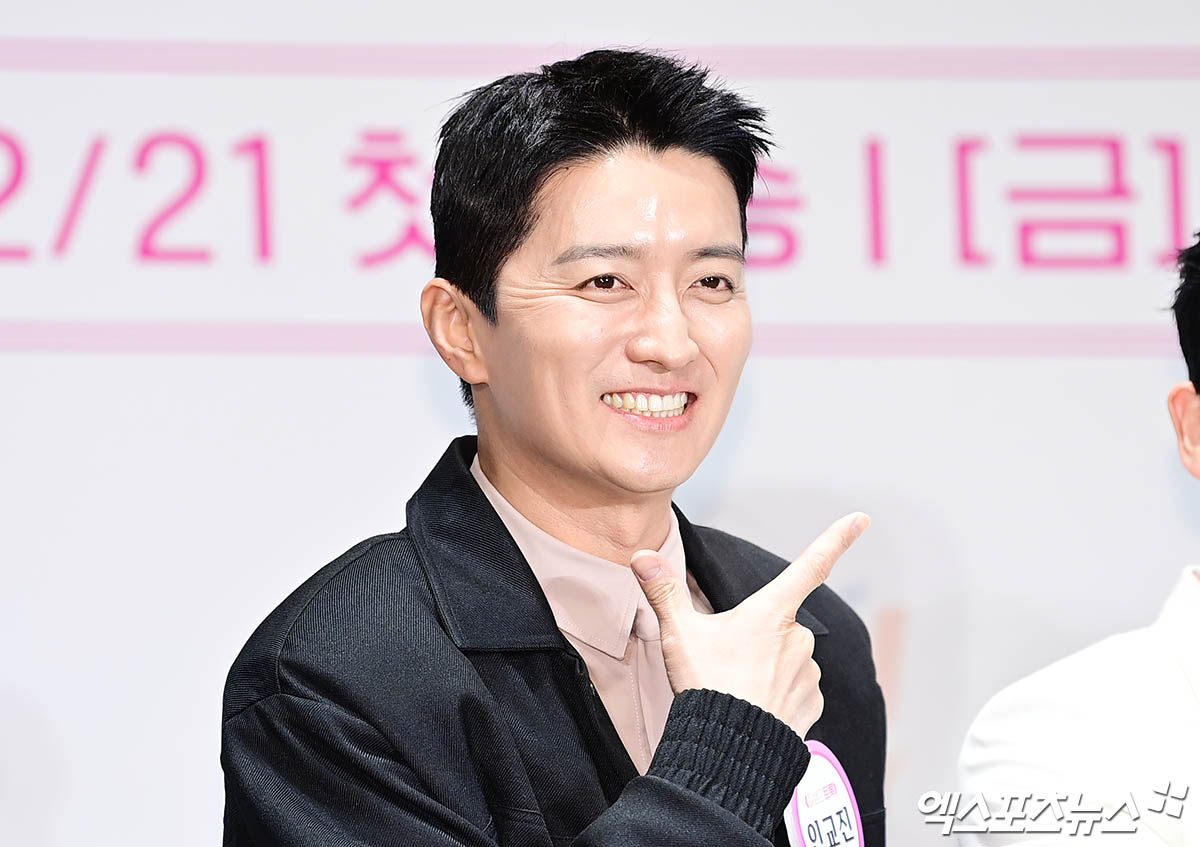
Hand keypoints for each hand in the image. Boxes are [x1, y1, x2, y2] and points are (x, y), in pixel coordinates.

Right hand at [630, 513, 868, 738]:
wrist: (730, 750)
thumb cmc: (708, 685)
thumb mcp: (680, 634)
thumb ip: (664, 591)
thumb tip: (642, 556)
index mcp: (772, 611)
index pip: (811, 565)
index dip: (837, 539)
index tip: (862, 519)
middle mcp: (799, 638)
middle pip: (779, 623)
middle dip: (757, 637)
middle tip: (725, 660)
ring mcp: (810, 672)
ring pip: (788, 658)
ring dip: (768, 667)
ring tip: (737, 688)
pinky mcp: (813, 704)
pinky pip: (797, 690)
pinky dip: (778, 694)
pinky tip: (756, 707)